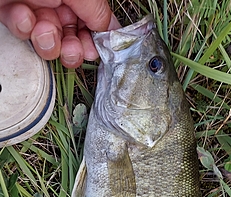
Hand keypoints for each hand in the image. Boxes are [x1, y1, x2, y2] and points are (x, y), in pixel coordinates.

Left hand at [0, 0, 119, 67]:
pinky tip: (22, 14)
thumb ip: (98, 11)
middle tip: (70, 48)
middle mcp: (56, 2)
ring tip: (42, 27)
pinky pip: (21, 32)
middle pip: (71, 40)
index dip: (94, 42)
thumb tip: (113, 31)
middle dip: (71, 49)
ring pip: (47, 43)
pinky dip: (22, 28)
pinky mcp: (10, 14)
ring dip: (47, 41)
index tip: (93, 51)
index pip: (93, 25)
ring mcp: (34, 10)